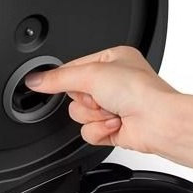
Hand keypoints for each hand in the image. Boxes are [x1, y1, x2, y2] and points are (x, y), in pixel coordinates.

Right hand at [24, 46, 179, 152]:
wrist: (158, 121)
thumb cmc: (139, 91)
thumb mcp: (91, 73)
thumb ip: (58, 78)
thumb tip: (35, 80)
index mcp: (112, 60)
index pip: (73, 68)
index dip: (65, 78)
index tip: (51, 81)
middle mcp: (114, 83)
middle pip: (74, 94)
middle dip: (86, 99)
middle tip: (102, 97)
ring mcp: (114, 107)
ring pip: (79, 115)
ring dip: (93, 116)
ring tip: (113, 111)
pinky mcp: (113, 129)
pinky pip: (88, 132)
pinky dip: (100, 130)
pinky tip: (116, 124)